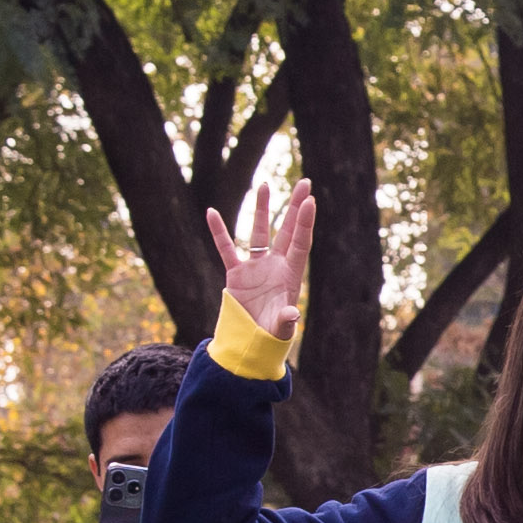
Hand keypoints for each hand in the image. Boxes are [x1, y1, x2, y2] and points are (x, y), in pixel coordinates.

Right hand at [209, 175, 316, 345]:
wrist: (252, 340)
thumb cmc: (272, 334)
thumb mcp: (280, 329)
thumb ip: (286, 321)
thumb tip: (291, 314)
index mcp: (290, 275)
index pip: (300, 243)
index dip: (304, 222)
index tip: (310, 200)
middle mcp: (276, 265)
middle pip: (287, 230)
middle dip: (295, 207)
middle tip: (305, 182)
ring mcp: (256, 267)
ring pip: (258, 232)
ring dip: (261, 209)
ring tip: (263, 185)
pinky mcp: (236, 273)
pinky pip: (226, 248)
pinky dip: (219, 231)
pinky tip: (212, 212)